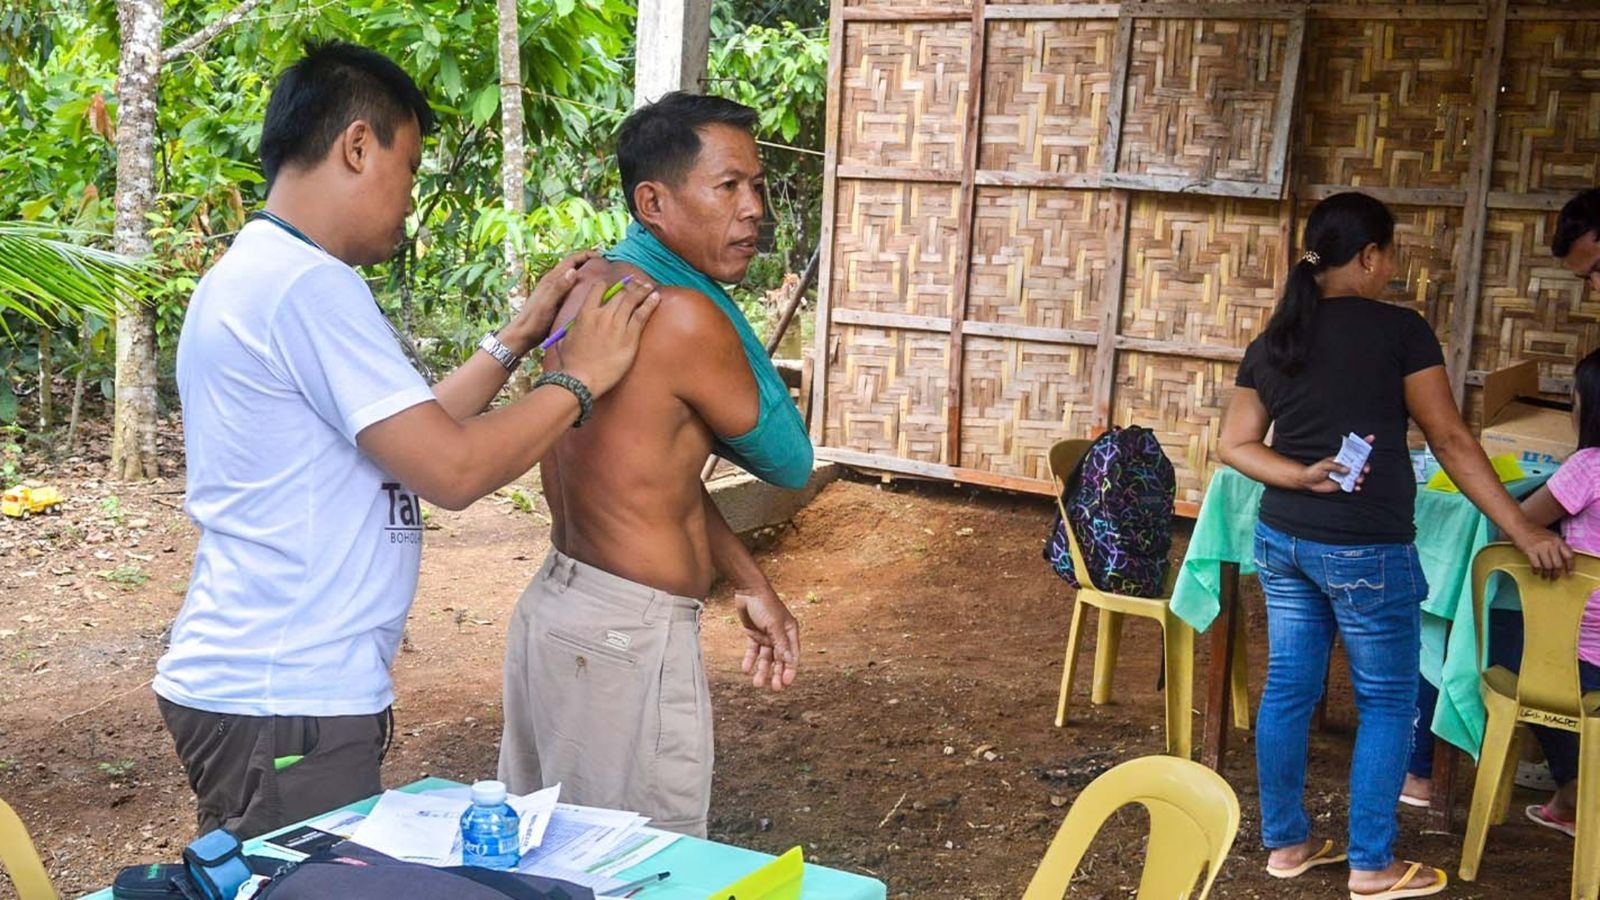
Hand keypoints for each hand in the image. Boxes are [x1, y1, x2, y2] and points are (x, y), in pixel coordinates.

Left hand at [498, 250, 598, 353]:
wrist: (523, 334)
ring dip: (585, 271)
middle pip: (572, 265)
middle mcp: (553, 281)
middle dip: (588, 260)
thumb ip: (559, 287)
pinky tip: (588, 292)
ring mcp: (554, 290)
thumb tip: (573, 271)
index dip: (586, 254)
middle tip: (605, 264)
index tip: (601, 255)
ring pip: (572, 275)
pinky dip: (582, 284)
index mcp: (551, 279)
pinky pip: (571, 286)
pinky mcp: (556, 299)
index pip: (571, 260)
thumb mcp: (547, 303)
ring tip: (601, 276)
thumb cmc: (534, 320)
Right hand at [553, 274, 660, 396]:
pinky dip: (649, 304)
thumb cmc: (571, 363)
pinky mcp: (630, 337)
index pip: (598, 289)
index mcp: (585, 314)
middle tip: (637, 284)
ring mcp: (617, 325)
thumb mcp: (565, 339)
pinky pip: (641, 315)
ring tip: (649, 287)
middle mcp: (602, 315)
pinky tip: (656, 298)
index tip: (615, 286)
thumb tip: (577, 324)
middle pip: (619, 294)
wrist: (581, 378)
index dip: (608, 285)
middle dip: (630, 286)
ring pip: (632, 300)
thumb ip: (573, 327)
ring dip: (642, 291)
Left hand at [736, 585, 799, 691]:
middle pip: (780, 659)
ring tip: (757, 683)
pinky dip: (750, 660)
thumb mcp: (774, 625)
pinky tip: (746, 669)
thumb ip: (781, 644)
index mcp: (790, 632)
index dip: (790, 670)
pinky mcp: (755, 634)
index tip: (785, 683)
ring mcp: (767, 635)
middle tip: (774, 688)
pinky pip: (753, 650)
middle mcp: (780, 635)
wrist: (748, 590)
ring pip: (766, 657)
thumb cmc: (765, 604)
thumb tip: (789, 661)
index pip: (792, 655)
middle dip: (777, 673)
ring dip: (762, 670)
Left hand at [1298, 433, 1372, 492]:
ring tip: (1358, 480)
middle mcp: (1345, 466)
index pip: (1353, 449)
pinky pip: (1352, 485)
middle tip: (1365, 469)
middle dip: (1365, 465)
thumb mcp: (1324, 466)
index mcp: (1341, 458)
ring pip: (1357, 475)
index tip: (1371, 437)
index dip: (1363, 443)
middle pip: (1360, 464)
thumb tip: (1348, 469)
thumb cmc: (1315, 470)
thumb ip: (1336, 467)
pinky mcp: (1342, 484)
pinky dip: (1356, 486)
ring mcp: (1345, 475)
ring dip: (1360, 477)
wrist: (1308, 481)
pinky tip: (1357, 487)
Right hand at [1511, 525, 1573, 578]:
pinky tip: (1535, 572)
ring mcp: (1541, 548)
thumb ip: (1557, 546)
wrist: (1519, 526)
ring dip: (1546, 574)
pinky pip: (1536, 565)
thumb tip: (1563, 560)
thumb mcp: (1550, 536)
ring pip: (1548, 566)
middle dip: (1556, 574)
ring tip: (1544, 577)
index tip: (1569, 573)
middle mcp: (1551, 544)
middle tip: (1554, 578)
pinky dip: (1536, 571)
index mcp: (1558, 540)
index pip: (1569, 556)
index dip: (1570, 566)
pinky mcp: (1530, 551)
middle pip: (1558, 564)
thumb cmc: (1534, 532)